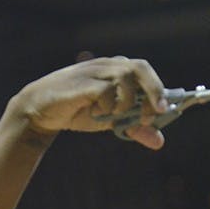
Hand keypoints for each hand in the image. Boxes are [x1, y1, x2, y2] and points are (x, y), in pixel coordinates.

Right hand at [9, 56, 167, 149]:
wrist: (42, 111)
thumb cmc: (79, 111)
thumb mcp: (111, 122)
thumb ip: (135, 128)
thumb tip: (160, 141)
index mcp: (117, 71)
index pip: (146, 72)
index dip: (160, 89)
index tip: (167, 110)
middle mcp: (107, 66)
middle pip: (140, 67)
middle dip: (154, 89)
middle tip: (157, 111)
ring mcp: (93, 72)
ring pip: (124, 75)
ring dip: (128, 100)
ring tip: (117, 115)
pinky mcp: (81, 83)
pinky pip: (104, 89)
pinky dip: (108, 105)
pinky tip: (98, 113)